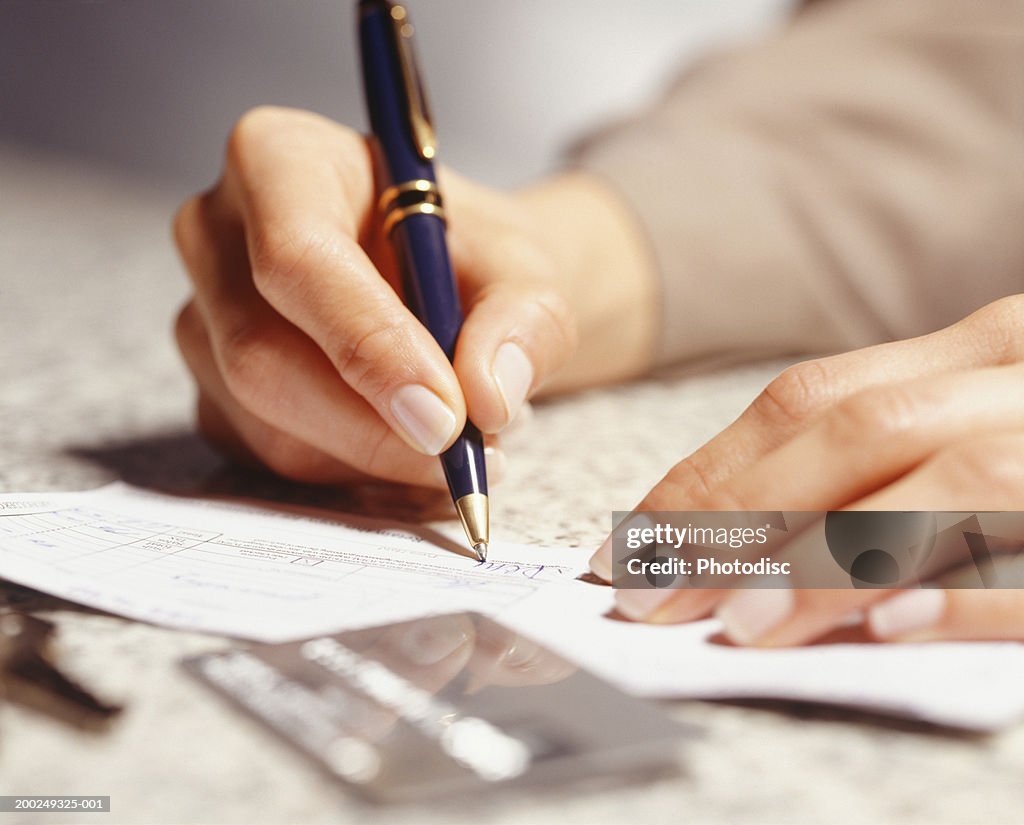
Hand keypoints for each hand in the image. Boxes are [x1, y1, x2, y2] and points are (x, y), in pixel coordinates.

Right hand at [173, 107, 655, 486]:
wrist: (448, 286)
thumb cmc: (472, 259)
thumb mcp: (525, 269)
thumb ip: (524, 322)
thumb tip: (489, 397)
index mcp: (280, 159)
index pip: (296, 257)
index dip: (369, 345)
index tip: (446, 416)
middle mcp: (216, 233)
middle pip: (262, 356)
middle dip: (374, 427)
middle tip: (470, 453)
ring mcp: (202, 319)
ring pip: (269, 425)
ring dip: (378, 456)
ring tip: (461, 433)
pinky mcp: (212, 392)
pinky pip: (272, 458)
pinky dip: (355, 472)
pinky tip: (407, 444)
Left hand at [589, 296, 1023, 644]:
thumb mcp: (974, 419)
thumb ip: (883, 456)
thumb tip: (738, 533)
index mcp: (976, 350)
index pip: (809, 402)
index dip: (707, 474)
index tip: (631, 545)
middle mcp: (1019, 378)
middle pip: (861, 430)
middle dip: (741, 517)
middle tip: (654, 595)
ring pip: (954, 479)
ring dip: (834, 555)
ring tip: (744, 621)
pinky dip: (972, 592)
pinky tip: (892, 625)